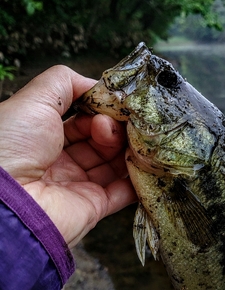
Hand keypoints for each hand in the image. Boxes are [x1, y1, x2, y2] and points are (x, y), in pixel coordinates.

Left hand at [0, 65, 136, 247]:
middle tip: (114, 125)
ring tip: (134, 138)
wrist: (7, 201)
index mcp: (43, 138)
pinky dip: (138, 177)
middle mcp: (61, 162)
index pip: (82, 120)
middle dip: (114, 127)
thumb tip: (97, 86)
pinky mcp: (94, 207)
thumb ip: (65, 82)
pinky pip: (123, 192)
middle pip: (100, 141)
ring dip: (129, 148)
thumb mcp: (34, 100)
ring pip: (115, 163)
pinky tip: (146, 160)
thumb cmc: (12, 146)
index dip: (99, 110)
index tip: (112, 104)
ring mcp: (78, 185)